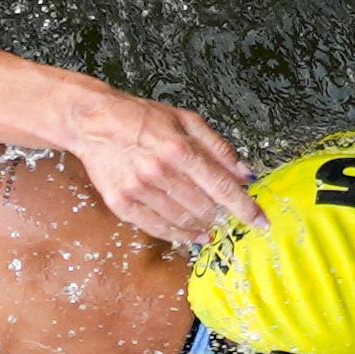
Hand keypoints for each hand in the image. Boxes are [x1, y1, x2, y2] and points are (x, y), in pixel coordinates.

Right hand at [65, 91, 259, 248]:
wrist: (93, 122)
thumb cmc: (142, 118)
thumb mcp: (185, 120)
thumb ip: (218, 148)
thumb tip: (246, 174)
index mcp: (179, 149)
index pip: (221, 186)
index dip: (244, 207)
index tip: (261, 222)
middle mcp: (159, 172)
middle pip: (204, 208)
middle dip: (221, 215)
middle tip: (226, 215)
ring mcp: (138, 190)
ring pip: (183, 221)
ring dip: (202, 226)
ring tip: (210, 225)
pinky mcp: (121, 203)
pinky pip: (157, 229)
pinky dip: (179, 235)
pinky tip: (192, 235)